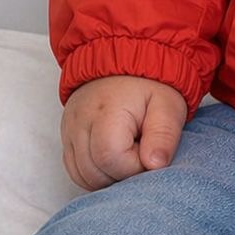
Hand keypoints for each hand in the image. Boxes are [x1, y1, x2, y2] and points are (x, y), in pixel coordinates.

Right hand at [61, 74, 187, 190]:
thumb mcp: (168, 105)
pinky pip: (74, 168)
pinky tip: (113, 158)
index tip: (149, 148)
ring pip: (82, 176)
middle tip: (140, 150)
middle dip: (122, 172)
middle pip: (93, 173)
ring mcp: (69, 129)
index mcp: (105, 112)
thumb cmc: (149, 83)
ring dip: (107, 175)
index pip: (111, 160)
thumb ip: (164, 135)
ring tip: (128, 151)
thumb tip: (155, 165)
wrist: (126, 58)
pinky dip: (94, 171)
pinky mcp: (66, 135)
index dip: (135, 164)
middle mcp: (79, 122)